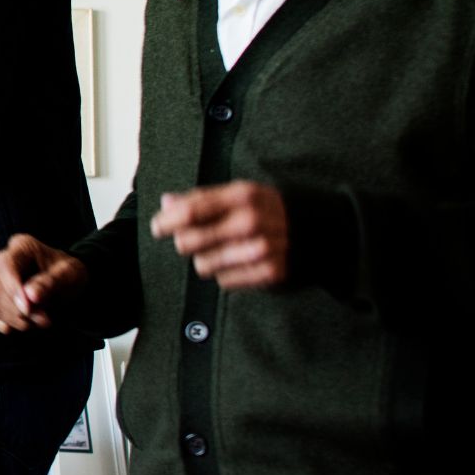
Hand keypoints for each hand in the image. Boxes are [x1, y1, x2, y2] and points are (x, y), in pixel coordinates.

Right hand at [0, 234, 87, 332]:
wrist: (68, 280)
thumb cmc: (68, 272)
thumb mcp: (68, 273)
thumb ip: (49, 282)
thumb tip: (30, 295)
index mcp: (21, 246)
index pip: (6, 266)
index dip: (13, 290)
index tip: (28, 309)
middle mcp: (3, 260)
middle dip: (20, 310)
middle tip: (44, 319)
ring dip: (16, 319)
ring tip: (40, 320)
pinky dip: (0, 323)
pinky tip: (15, 327)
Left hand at [151, 182, 288, 288]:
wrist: (315, 229)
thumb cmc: (264, 209)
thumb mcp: (238, 192)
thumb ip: (201, 197)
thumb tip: (166, 202)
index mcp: (241, 196)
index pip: (190, 212)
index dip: (166, 222)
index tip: (158, 227)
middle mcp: (251, 222)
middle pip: (188, 242)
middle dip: (185, 242)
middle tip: (193, 239)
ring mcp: (261, 249)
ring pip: (202, 265)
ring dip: (206, 260)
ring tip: (222, 250)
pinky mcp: (268, 273)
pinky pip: (224, 281)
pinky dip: (226, 274)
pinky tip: (239, 262)